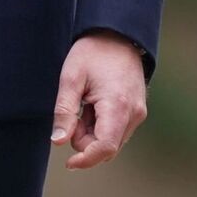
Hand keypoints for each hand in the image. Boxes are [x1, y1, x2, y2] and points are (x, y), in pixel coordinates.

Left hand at [49, 32, 146, 169]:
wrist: (118, 34)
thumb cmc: (93, 52)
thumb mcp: (71, 78)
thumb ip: (64, 112)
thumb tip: (58, 142)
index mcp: (117, 106)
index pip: (105, 148)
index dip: (85, 160)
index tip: (68, 162)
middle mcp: (133, 113)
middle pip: (107, 148)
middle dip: (85, 139)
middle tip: (75, 112)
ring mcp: (138, 112)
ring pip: (112, 141)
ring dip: (93, 132)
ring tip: (86, 104)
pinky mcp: (138, 110)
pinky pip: (118, 131)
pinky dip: (102, 126)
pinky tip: (96, 104)